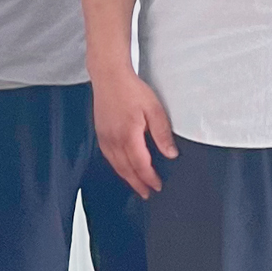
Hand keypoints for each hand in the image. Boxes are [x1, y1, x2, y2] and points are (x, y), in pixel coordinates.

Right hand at [93, 68, 176, 198]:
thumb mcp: (154, 110)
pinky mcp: (100, 132)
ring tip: (135, 185)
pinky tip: (121, 167)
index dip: (149, 178)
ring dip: (126, 177)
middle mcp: (114, 140)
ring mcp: (104, 137)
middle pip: (126, 169)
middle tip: (146, 193)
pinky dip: (116, 166)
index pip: (141, 165)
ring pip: (115, 164)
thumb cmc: (131, 90)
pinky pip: (108, 156)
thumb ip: (162, 134)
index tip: (157, 186)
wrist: (109, 77)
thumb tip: (170, 153)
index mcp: (129, 136)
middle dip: (137, 183)